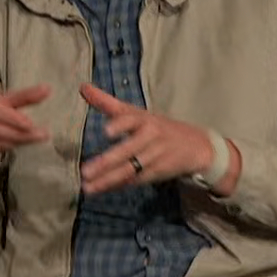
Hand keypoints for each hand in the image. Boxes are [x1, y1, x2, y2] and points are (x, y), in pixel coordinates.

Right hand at [0, 85, 51, 189]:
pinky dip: (8, 149)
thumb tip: (47, 88)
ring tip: (33, 139)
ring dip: (19, 142)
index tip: (30, 124)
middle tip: (43, 135)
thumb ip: (25, 96)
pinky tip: (16, 145)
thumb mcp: (6, 102)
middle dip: (22, 134)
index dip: (12, 118)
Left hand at [77, 84, 228, 194]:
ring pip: (130, 169)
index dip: (120, 125)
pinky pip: (135, 180)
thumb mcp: (134, 112)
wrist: (194, 144)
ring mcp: (155, 156)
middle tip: (86, 171)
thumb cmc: (155, 126)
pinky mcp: (157, 172)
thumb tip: (83, 87)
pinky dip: (117, 185)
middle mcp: (150, 137)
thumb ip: (106, 102)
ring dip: (108, 180)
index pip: (132, 120)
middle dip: (107, 162)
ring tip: (87, 187)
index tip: (106, 132)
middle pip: (128, 150)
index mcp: (143, 119)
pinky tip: (101, 189)